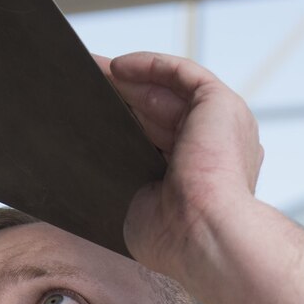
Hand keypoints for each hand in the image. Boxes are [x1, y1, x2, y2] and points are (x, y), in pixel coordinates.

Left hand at [96, 52, 265, 286]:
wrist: (202, 235)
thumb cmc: (171, 237)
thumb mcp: (137, 205)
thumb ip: (124, 180)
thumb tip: (87, 164)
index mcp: (202, 174)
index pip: (158, 137)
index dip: (125, 122)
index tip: (89, 114)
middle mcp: (216, 146)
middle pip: (160, 109)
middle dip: (120, 94)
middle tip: (82, 83)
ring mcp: (222, 123)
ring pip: (168, 89)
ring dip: (129, 78)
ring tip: (89, 70)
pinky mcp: (221, 104)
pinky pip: (182, 73)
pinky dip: (150, 65)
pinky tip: (117, 67)